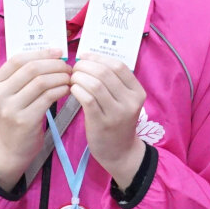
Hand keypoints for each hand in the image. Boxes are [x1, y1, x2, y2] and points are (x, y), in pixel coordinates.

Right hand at [0, 49, 70, 188]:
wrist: (13, 148)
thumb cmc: (18, 116)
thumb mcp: (12, 95)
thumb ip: (23, 76)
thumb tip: (53, 54)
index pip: (17, 60)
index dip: (41, 53)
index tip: (59, 52)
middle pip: (31, 69)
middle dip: (54, 64)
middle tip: (68, 67)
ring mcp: (10, 108)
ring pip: (41, 82)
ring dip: (60, 77)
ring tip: (70, 78)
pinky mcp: (24, 120)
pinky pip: (48, 97)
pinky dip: (61, 90)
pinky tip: (67, 90)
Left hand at [72, 53, 147, 185]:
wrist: (120, 152)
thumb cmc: (117, 122)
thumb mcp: (123, 101)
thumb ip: (113, 83)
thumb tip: (88, 60)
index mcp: (137, 92)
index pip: (118, 65)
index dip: (98, 57)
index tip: (85, 56)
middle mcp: (130, 101)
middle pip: (105, 73)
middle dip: (85, 66)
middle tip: (75, 68)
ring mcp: (117, 113)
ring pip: (95, 84)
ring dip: (79, 78)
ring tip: (72, 79)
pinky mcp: (102, 123)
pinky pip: (88, 99)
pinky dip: (77, 90)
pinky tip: (72, 90)